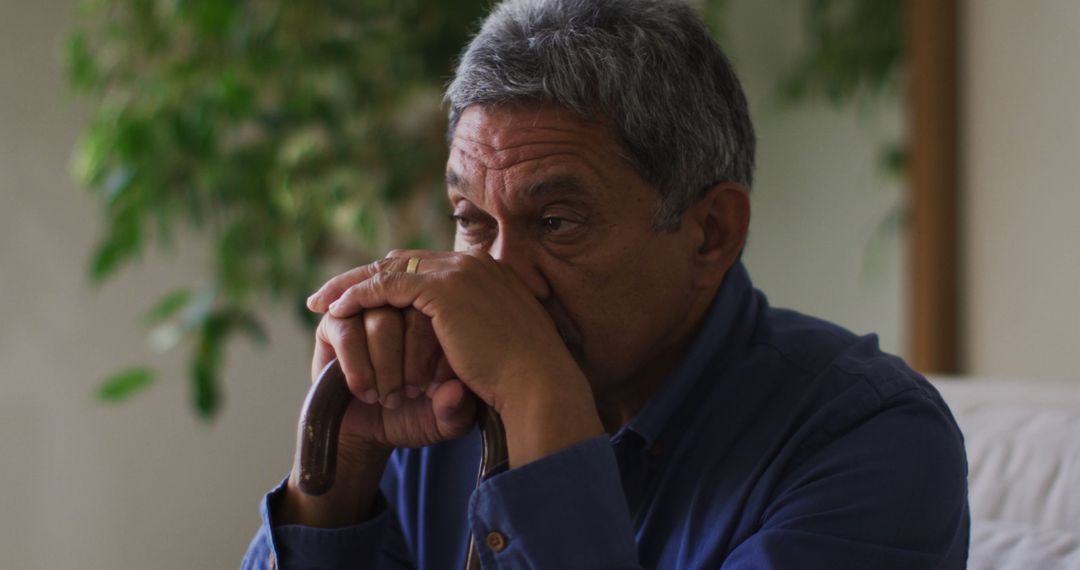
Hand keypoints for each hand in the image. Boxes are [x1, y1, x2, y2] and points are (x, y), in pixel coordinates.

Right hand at [278, 307, 477, 527]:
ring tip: (387, 397)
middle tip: (412, 394)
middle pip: (413, 310)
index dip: (438, 355)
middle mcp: (405, 304)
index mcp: (442, 318)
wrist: (370, 432)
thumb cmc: (415, 415)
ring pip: (380, 319)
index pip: (446, 314)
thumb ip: (457, 411)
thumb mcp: (445, 421)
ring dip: (384, 364)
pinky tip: (362, 389)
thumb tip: (454, 391)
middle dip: (412, 360)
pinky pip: (346, 331)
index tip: (432, 389)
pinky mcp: (335, 323)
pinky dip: (357, 366)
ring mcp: (368, 309)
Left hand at [308, 250, 604, 467]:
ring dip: (351, 284)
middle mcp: (472, 263)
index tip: (364, 295)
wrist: (539, 383)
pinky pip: (386, 287)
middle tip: (330, 293)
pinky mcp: (444, 290)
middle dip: (362, 275)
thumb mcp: (495, 344)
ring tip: (322, 302)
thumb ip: (472, 331)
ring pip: (388, 269)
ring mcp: (458, 272)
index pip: (425, 266)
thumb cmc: (521, 378)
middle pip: (402, 260)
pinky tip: (337, 311)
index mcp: (487, 272)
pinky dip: (359, 297)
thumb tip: (450, 342)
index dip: (390, 278)